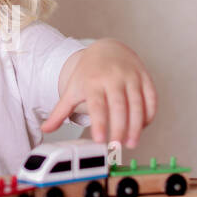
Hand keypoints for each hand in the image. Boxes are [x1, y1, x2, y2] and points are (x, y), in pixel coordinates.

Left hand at [40, 39, 156, 147]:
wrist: (107, 48)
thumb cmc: (89, 73)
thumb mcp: (73, 89)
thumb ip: (60, 111)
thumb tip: (45, 129)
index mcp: (94, 81)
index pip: (97, 105)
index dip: (100, 123)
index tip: (100, 140)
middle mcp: (114, 78)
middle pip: (119, 106)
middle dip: (120, 129)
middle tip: (117, 148)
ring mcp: (131, 77)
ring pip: (137, 104)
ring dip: (137, 126)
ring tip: (132, 143)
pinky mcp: (145, 77)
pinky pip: (151, 98)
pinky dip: (149, 114)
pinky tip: (143, 127)